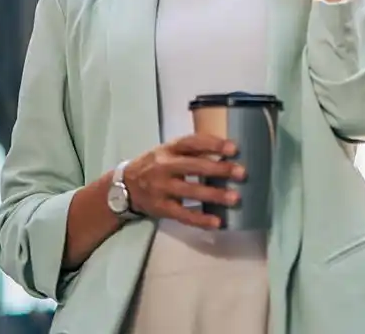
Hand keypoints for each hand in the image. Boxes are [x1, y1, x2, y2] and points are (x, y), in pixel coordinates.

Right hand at [121, 133, 244, 228]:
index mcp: (169, 149)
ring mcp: (162, 188)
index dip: (213, 143)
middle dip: (219, 169)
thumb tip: (225, 151)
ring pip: (191, 191)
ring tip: (235, 198)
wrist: (123, 186)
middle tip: (241, 172)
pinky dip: (200, 219)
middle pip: (194, 166)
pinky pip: (183, 214)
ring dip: (214, 194)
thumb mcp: (167, 151)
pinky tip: (217, 222)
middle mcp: (164, 166)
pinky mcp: (161, 208)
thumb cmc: (154, 165)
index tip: (234, 148)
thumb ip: (191, 151)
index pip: (192, 142)